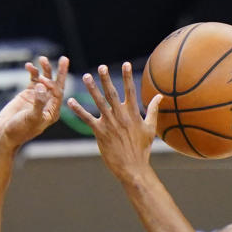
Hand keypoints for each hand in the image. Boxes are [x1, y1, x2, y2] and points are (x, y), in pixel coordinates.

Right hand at [0, 56, 68, 147]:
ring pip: (44, 80)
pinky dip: (32, 73)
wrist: (4, 133)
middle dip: (60, 72)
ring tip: (42, 59)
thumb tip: (42, 86)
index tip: (43, 79)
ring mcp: (38, 98)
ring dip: (45, 70)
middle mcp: (47, 103)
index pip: (58, 94)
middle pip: (56, 85)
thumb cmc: (20, 130)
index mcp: (52, 112)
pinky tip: (29, 66)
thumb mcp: (31, 118)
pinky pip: (33, 80)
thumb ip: (38, 102)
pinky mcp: (28, 94)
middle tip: (65, 59)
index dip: (52, 84)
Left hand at [67, 62, 162, 180]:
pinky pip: (87, 119)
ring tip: (86, 76)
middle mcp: (121, 116)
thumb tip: (160, 96)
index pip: (131, 91)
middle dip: (106, 79)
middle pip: (112, 93)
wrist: (133, 167)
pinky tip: (71, 102)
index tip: (126, 64)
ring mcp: (109, 124)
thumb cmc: (142, 149)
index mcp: (133, 114)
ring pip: (99, 103)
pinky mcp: (100, 133)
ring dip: (92, 89)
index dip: (128, 77)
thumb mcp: (151, 128)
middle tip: (101, 67)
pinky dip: (78, 110)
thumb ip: (153, 110)